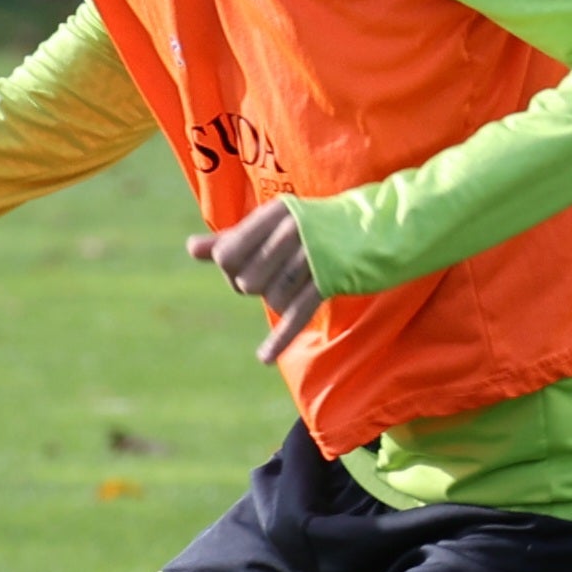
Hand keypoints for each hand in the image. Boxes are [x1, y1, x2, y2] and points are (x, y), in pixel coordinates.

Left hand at [190, 202, 326, 364]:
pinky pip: (297, 314)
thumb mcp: (277, 223)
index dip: (230, 268)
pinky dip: (280, 339)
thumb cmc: (319, 227)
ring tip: (297, 285)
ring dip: (278, 300)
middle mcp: (291, 231)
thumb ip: (233, 238)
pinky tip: (264, 358)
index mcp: (274, 213)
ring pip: (271, 297)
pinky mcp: (331, 280)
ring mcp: (313, 256)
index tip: (250, 265)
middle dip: (256, 286)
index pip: (227, 255)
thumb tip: (190, 248)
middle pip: (247, 280)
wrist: (381, 225)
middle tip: (278, 275)